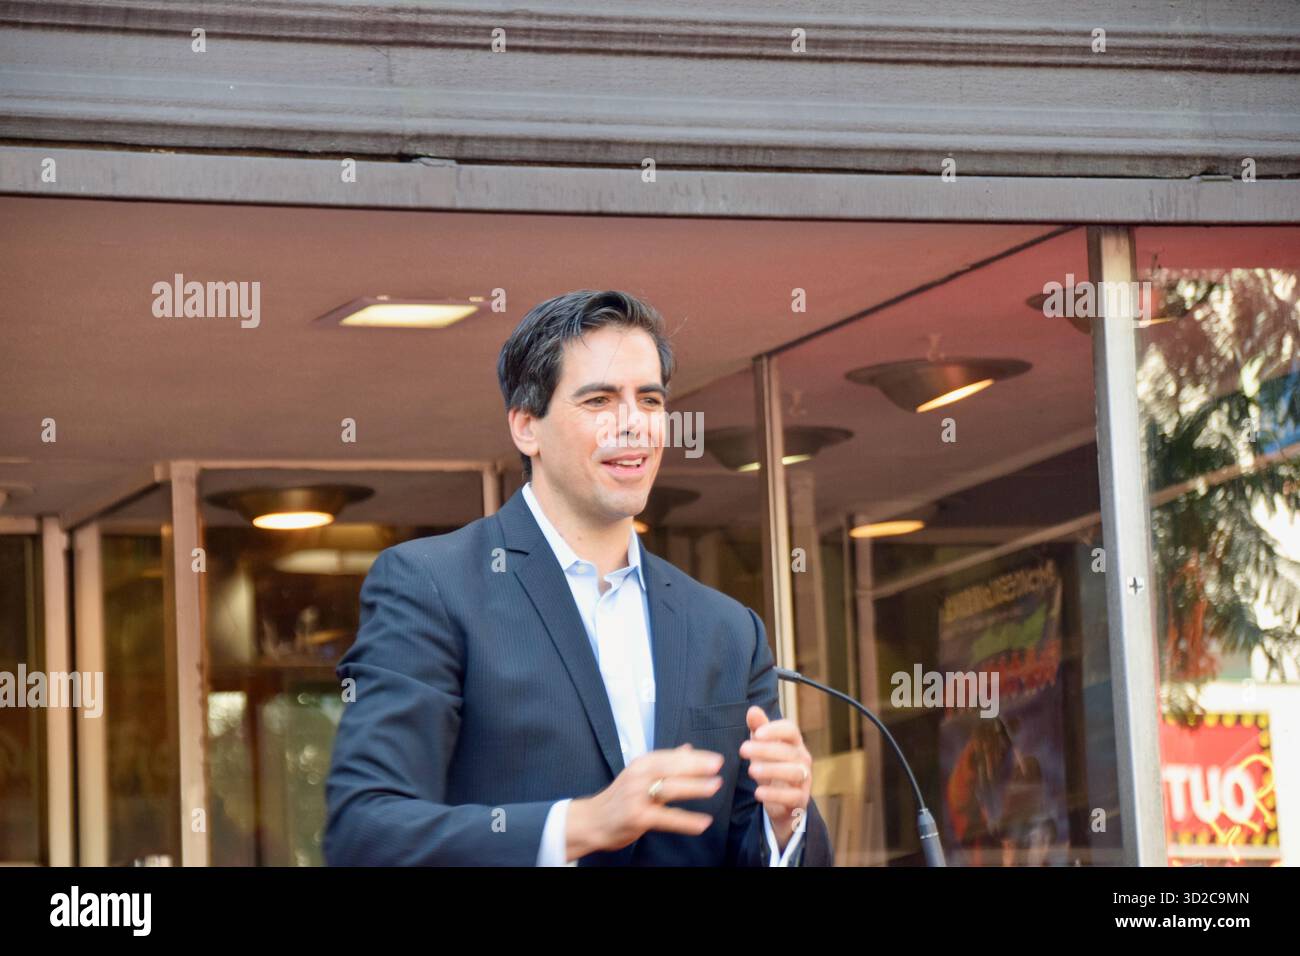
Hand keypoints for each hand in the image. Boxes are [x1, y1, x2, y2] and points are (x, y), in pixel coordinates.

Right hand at [565, 744, 722, 860]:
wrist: (591, 821)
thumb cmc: (619, 798)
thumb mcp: (639, 775)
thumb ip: (665, 763)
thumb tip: (688, 749)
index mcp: (641, 764)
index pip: (671, 756)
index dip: (695, 757)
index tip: (716, 758)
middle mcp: (638, 776)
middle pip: (671, 768)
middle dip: (696, 767)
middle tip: (718, 767)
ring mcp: (636, 797)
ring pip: (669, 789)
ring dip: (694, 788)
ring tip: (715, 787)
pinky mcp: (637, 817)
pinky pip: (666, 818)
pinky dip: (686, 820)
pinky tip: (702, 823)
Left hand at [739, 706, 811, 850]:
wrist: (782, 801)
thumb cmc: (772, 767)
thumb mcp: (763, 748)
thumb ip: (759, 728)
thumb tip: (752, 710)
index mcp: (794, 743)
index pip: (791, 730)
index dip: (775, 730)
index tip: (756, 734)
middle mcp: (802, 759)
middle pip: (789, 751)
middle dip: (765, 749)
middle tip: (742, 750)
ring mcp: (804, 780)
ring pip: (794, 772)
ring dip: (771, 770)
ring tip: (751, 770)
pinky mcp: (800, 799)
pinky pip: (792, 796)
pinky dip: (775, 795)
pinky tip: (758, 793)